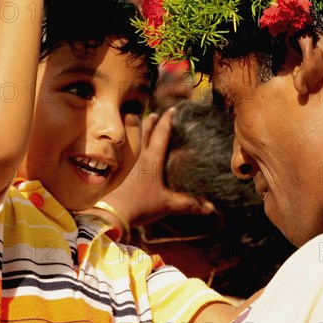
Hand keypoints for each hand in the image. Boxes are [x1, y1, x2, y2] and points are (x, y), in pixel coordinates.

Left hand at [99, 108, 214, 227]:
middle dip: (151, 121)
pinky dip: (124, 145)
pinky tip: (123, 148)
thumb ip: (189, 204)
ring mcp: (124, 162)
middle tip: (156, 114)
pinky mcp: (114, 170)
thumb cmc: (140, 205)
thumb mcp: (167, 205)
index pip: (162, 134)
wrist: (111, 213)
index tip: (172, 110)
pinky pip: (120, 151)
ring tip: (137, 122)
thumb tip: (211, 209)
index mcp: (152, 159)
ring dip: (135, 130)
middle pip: (144, 132)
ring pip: (130, 139)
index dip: (168, 121)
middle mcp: (138, 156)